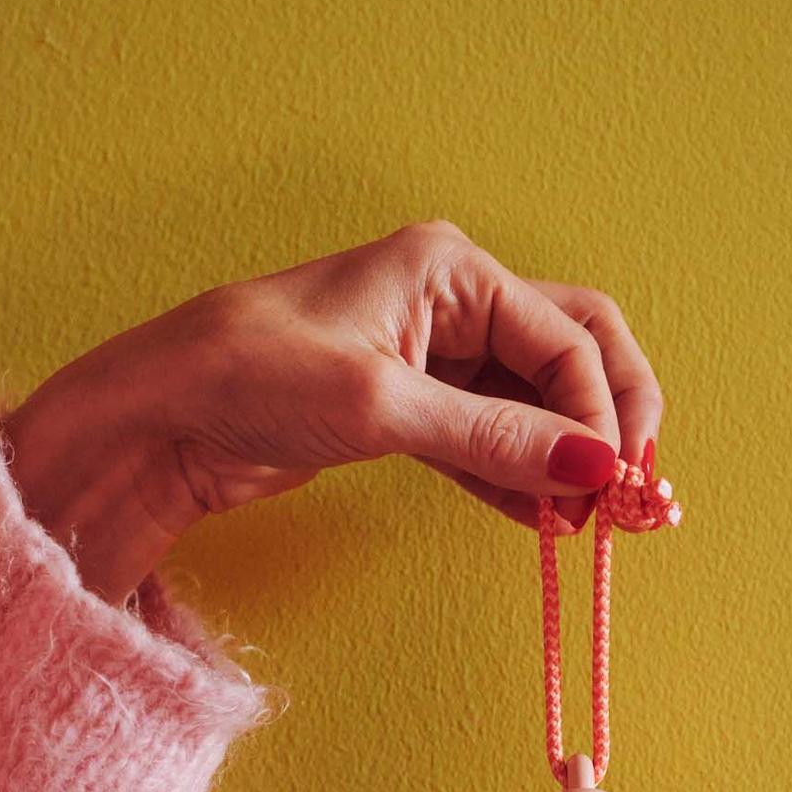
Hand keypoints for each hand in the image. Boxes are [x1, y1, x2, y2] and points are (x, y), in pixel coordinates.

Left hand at [1, 220, 665, 604]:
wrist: (156, 419)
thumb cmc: (248, 376)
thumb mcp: (381, 406)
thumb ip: (495, 436)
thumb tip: (595, 467)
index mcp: (452, 268)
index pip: (569, 336)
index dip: (603, 414)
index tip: (614, 485)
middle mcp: (454, 301)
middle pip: (573, 354)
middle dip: (610, 423)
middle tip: (634, 496)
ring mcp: (434, 357)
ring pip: (538, 403)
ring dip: (571, 459)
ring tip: (602, 523)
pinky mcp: (411, 408)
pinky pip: (493, 441)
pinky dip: (524, 480)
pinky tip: (547, 523)